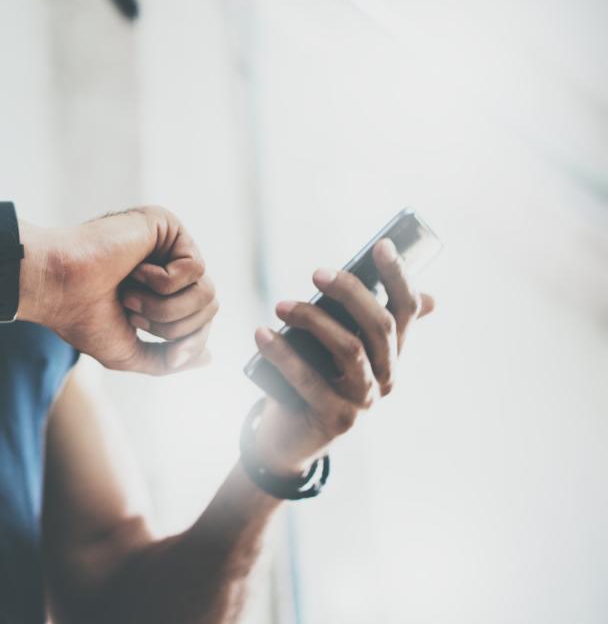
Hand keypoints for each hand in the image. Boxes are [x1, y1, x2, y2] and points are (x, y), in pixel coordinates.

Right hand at [20, 206, 216, 374]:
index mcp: (160, 291)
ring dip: (165, 307)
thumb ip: (167, 359)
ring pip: (207, 291)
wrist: (57, 288)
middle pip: (210, 307)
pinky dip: (161, 282)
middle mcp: (168, 265)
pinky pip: (195, 268)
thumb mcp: (128, 352)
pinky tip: (133, 270)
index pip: (202, 320)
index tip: (143, 334)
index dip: (186, 340)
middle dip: (171, 325)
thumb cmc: (82, 317)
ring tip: (130, 296)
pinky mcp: (167, 226)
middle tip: (131, 312)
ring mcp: (168, 244)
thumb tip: (206, 357)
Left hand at [251, 239, 435, 476]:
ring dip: (313, 320)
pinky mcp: (335, 419)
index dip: (398, 278)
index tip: (381, 246)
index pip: (406, 311)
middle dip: (350, 293)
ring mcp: (363, 401)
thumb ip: (362, 322)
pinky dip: (282, 354)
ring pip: (350, 350)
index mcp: (391, 354)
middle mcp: (386, 378)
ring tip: (279, 305)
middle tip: (316, 273)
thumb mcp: (338, 349)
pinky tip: (261, 334)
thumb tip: (423, 296)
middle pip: (379, 326)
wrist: (290, 437)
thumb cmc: (314, 381)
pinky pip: (308, 380)